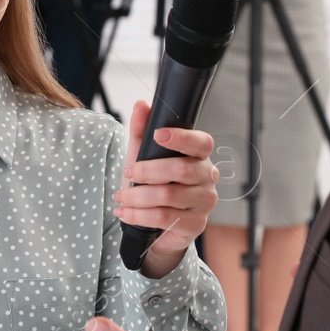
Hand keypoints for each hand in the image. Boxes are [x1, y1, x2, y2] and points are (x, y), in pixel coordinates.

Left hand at [114, 98, 218, 277]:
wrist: (158, 225)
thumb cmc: (155, 186)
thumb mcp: (143, 157)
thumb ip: (142, 131)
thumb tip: (142, 105)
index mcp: (200, 156)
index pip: (201, 143)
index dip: (181, 138)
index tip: (158, 134)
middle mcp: (208, 177)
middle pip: (181, 169)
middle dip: (147, 170)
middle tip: (128, 172)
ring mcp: (204, 202)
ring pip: (169, 195)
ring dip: (138, 196)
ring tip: (121, 196)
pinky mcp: (196, 224)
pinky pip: (165, 217)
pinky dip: (139, 214)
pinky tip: (126, 212)